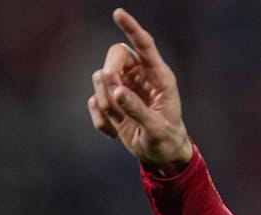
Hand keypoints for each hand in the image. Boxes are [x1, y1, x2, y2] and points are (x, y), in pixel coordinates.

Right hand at [88, 8, 192, 174]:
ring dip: (104, 102)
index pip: (144, 45)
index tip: (118, 13)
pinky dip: (99, 119)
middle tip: (113, 98)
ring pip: (100, 79)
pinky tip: (113, 133)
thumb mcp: (157, 129)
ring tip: (119, 122)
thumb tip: (117, 92)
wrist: (160, 155)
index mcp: (159, 77)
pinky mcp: (112, 102)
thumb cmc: (166, 139)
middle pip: (114, 58)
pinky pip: (94, 101)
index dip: (131, 29)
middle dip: (109, 76)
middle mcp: (140, 77)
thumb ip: (138, 110)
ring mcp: (124, 88)